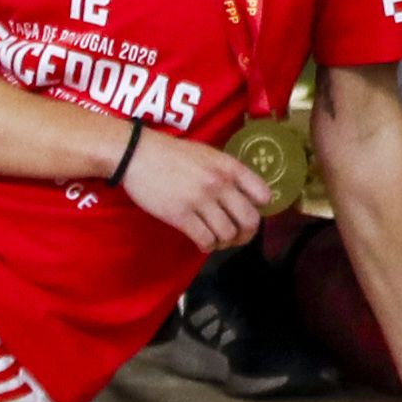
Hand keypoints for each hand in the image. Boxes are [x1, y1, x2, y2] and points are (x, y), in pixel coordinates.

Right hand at [120, 125, 271, 249]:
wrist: (139, 154)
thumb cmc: (174, 154)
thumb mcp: (209, 155)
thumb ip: (229, 172)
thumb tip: (246, 195)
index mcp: (230, 167)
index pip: (263, 195)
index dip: (260, 210)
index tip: (249, 214)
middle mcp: (219, 184)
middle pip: (250, 220)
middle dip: (247, 234)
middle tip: (237, 237)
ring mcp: (200, 200)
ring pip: (228, 234)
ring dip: (225, 243)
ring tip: (218, 240)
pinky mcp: (181, 215)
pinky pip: (206, 239)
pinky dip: (208, 246)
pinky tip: (203, 243)